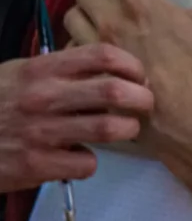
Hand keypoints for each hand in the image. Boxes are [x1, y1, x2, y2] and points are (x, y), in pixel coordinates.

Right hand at [0, 44, 151, 191]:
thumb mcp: (18, 73)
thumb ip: (58, 68)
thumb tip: (104, 65)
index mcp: (42, 69)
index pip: (103, 55)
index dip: (131, 64)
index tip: (138, 75)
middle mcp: (44, 97)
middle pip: (115, 91)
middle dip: (141, 99)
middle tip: (144, 105)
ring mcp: (41, 132)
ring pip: (110, 129)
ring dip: (126, 130)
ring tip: (123, 130)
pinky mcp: (37, 165)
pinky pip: (86, 164)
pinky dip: (89, 162)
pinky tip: (78, 158)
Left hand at [67, 0, 191, 164]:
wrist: (186, 123)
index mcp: (140, 4)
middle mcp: (111, 22)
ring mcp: (97, 48)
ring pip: (72, 12)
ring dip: (86, 3)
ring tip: (105, 6)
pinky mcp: (92, 72)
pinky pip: (73, 44)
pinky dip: (82, 35)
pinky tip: (101, 41)